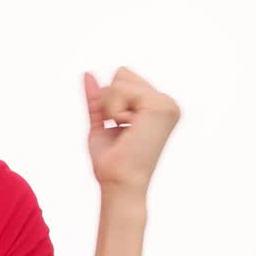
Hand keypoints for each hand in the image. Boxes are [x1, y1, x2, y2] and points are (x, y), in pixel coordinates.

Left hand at [83, 67, 181, 195]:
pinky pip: (121, 90)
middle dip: (109, 100)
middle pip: (121, 74)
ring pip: (120, 81)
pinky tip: (128, 129)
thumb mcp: (101, 121)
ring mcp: (166, 104)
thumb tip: (88, 73)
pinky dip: (114, 111)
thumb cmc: (111, 161)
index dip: (109, 101)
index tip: (119, 126)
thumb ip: (98, 98)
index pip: (123, 78)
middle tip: (120, 128)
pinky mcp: (159, 106)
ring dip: (111, 107)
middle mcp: (167, 103)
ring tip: (124, 130)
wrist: (120, 182)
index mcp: (158, 107)